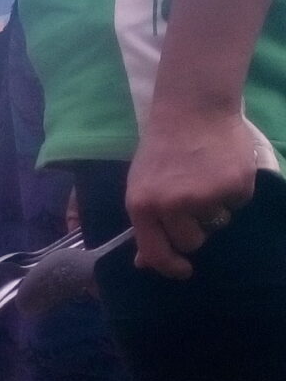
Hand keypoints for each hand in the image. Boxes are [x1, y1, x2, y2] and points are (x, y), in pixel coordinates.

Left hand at [125, 105, 261, 278]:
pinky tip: (222, 167)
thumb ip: (146, 223)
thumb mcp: (142, 186)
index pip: (157, 252)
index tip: (182, 271)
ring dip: (215, 208)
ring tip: (205, 177)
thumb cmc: (162, 150)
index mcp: (143, 206)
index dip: (170, 267)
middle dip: (195, 230)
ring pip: (217, 224)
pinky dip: (234, 191)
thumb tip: (144, 262)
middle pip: (192, 242)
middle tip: (193, 202)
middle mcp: (173, 205)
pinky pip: (238, 203)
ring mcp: (206, 196)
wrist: (193, 110)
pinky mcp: (235, 185)